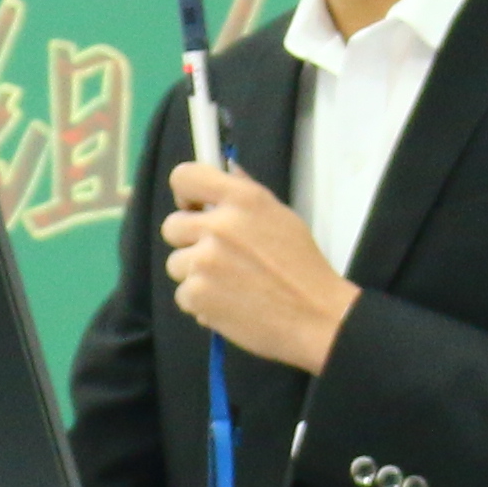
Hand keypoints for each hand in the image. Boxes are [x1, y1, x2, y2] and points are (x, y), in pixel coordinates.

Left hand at [162, 159, 356, 375]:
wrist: (315, 316)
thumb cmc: (302, 268)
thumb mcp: (281, 217)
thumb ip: (246, 193)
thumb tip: (227, 169)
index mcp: (241, 199)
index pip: (184, 177)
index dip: (184, 193)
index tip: (194, 208)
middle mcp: (219, 226)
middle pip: (171, 225)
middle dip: (189, 241)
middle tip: (217, 256)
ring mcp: (204, 261)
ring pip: (176, 263)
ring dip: (195, 275)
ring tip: (229, 285)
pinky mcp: (197, 294)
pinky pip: (183, 295)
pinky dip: (201, 303)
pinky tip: (229, 304)